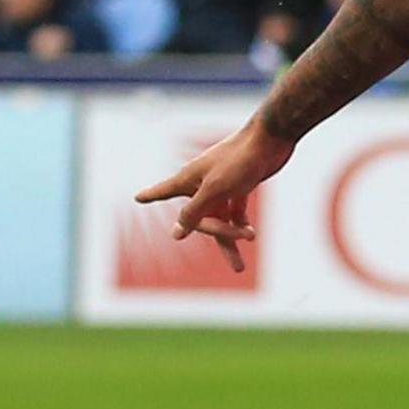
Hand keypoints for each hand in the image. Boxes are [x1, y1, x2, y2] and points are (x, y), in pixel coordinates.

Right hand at [133, 117, 294, 273]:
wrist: (271, 140)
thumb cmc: (239, 160)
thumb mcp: (214, 189)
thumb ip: (194, 212)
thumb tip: (176, 233)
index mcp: (189, 179)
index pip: (163, 190)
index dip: (151, 195)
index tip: (137, 197)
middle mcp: (202, 184)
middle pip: (199, 218)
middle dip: (218, 234)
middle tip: (244, 239)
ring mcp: (221, 187)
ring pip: (220, 220)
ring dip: (231, 239)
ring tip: (238, 268)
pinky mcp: (239, 187)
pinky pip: (235, 214)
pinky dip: (240, 225)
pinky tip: (249, 236)